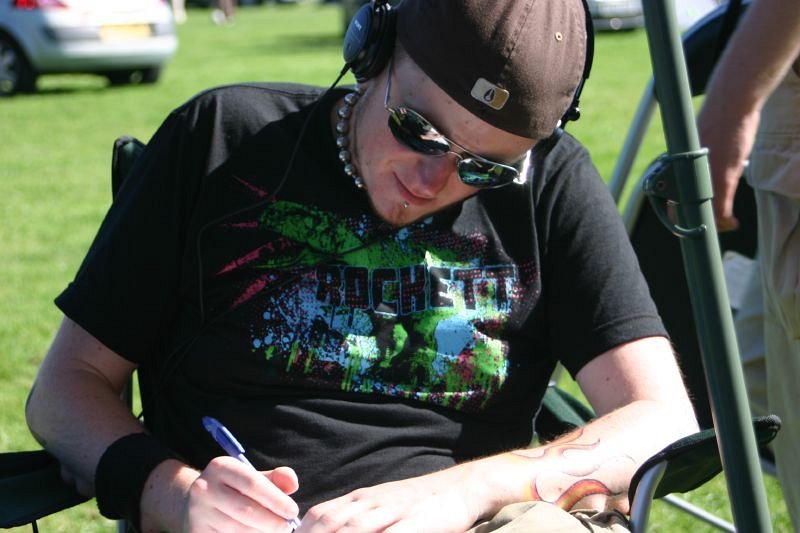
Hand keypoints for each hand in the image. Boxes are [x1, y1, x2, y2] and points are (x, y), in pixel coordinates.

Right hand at [182, 456, 299, 531]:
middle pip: (245, 510)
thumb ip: (276, 479)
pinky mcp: (196, 532)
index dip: (276, 499)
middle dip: (271, 521)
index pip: (253, 484)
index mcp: (220, 467)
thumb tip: (292, 484)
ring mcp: (197, 513)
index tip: (293, 512)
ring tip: (274, 532)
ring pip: (237, 529)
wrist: (196, 505)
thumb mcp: (253, 477)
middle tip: (287, 528)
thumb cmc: (235, 490)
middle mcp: (204, 488)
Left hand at [297, 467, 482, 532]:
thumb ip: (356, 518)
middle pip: (331, 523)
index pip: (321, 514)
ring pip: (354, 529)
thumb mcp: (381, 506)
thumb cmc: (416, 505)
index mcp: (361, 499)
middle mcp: (371, 503)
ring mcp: (392, 512)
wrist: (458, 489)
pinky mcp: (414, 524)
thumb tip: (327, 528)